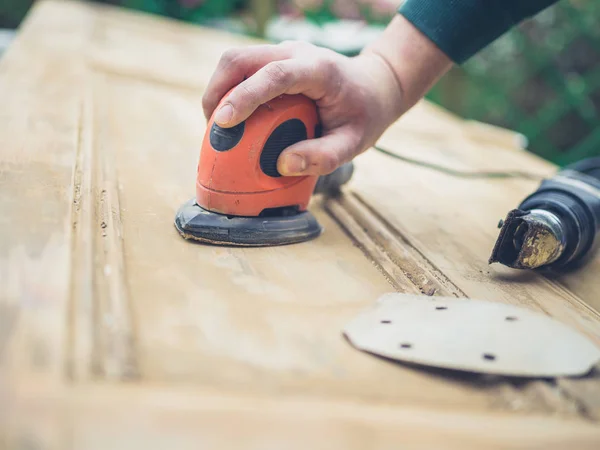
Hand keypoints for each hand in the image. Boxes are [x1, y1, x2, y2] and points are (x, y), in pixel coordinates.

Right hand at [202, 41, 403, 175]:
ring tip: (219, 128)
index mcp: (319, 70)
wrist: (374, 85)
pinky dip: (229, 92)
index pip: (274, 75)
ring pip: (235, 61)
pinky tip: (232, 119)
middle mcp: (296, 53)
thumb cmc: (365, 114)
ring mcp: (283, 53)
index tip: (222, 123)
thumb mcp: (354, 142)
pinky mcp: (274, 60)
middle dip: (217, 92)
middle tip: (213, 130)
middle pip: (240, 59)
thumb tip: (283, 164)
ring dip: (218, 91)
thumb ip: (324, 157)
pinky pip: (242, 70)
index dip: (245, 96)